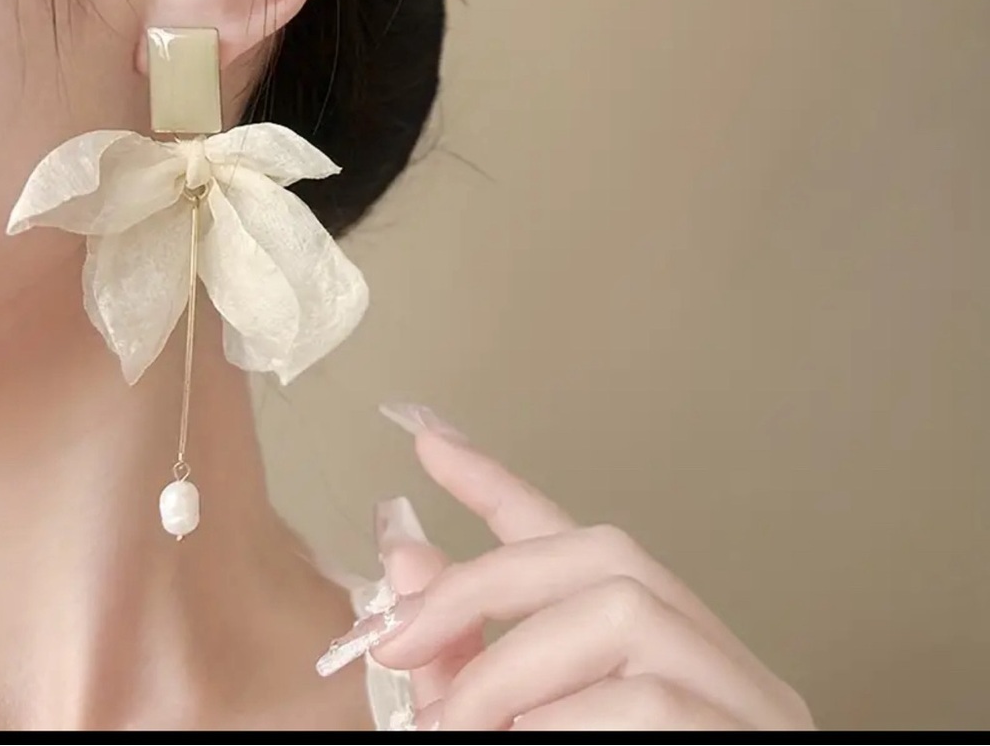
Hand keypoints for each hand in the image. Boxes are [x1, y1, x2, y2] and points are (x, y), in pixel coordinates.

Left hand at [343, 405, 813, 730]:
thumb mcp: (515, 731)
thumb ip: (466, 662)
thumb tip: (406, 569)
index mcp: (649, 650)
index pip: (571, 537)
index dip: (496, 481)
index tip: (428, 440)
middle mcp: (709, 656)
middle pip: (601, 554)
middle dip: (486, 583)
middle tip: (402, 638)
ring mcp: (743, 700)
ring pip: (621, 613)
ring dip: (516, 668)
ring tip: (465, 728)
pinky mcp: (753, 742)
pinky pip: (643, 702)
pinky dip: (562, 722)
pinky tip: (533, 745)